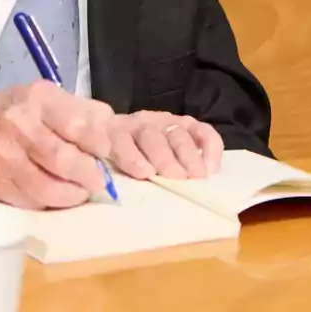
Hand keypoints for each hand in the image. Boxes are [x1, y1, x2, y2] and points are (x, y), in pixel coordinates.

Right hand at [0, 80, 113, 209]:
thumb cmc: (14, 111)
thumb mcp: (46, 97)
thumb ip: (81, 111)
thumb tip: (112, 131)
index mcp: (39, 98)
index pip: (78, 124)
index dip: (98, 144)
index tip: (106, 153)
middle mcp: (20, 124)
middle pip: (64, 158)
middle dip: (89, 174)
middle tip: (100, 181)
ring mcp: (5, 154)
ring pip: (48, 184)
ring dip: (74, 193)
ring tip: (82, 191)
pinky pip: (32, 199)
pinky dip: (52, 201)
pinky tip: (60, 196)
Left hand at [108, 111, 222, 179]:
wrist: (120, 135)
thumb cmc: (112, 160)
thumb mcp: (99, 164)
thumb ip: (100, 172)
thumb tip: (101, 189)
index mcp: (112, 135)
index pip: (120, 141)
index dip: (132, 156)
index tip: (144, 173)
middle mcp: (139, 124)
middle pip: (152, 136)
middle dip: (166, 158)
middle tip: (177, 179)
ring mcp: (164, 122)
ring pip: (177, 134)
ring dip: (188, 156)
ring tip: (197, 177)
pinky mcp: (186, 124)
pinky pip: (203, 132)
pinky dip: (210, 149)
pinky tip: (211, 168)